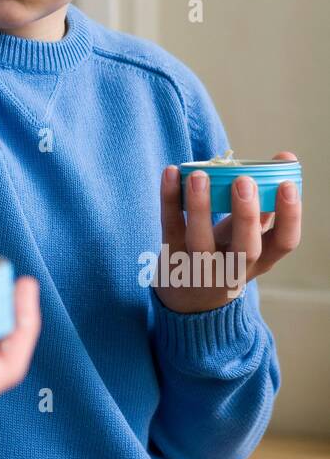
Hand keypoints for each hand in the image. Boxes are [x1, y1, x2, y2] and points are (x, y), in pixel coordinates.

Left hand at [154, 151, 301, 312]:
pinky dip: (169, 199)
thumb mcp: (249, 238)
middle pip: (245, 249)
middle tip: (244, 181)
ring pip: (201, 241)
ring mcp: (200, 267)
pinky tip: (170, 172)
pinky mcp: (171, 257)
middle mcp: (233, 269)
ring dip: (201, 207)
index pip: (284, 243)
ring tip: (199, 175)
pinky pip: (170, 227)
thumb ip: (264, 204)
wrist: (187, 299)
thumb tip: (284, 159)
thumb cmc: (226, 256)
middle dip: (246, 215)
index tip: (287, 185)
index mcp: (261, 261)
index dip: (290, 215)